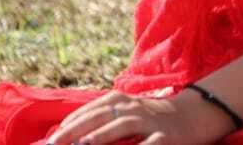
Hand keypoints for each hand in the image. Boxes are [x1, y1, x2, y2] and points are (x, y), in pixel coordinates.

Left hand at [45, 87, 234, 144]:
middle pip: (100, 116)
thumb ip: (100, 119)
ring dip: (101, 136)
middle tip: (54, 144)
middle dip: (75, 130)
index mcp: (121, 101)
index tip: (49, 139)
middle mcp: (133, 108)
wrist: (193, 115)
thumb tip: (64, 133)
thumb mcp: (126, 111)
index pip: (89, 110)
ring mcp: (150, 121)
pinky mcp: (165, 136)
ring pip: (121, 125)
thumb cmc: (151, 117)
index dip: (69, 124)